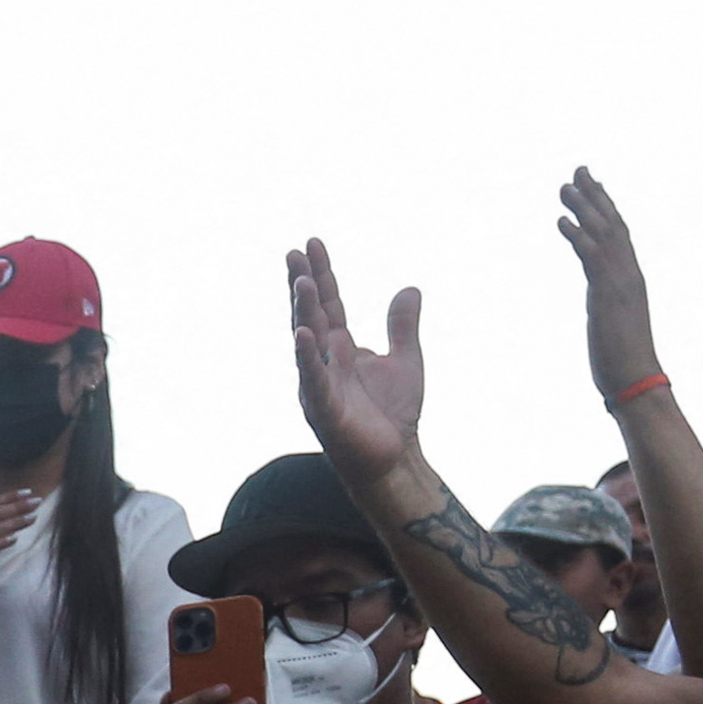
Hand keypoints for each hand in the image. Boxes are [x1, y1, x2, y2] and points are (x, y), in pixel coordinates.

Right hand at [287, 240, 426, 482]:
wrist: (395, 460)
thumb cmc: (394, 415)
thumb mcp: (405, 360)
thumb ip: (403, 326)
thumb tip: (409, 288)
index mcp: (341, 349)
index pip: (329, 303)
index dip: (322, 273)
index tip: (312, 243)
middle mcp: (325, 362)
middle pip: (311, 314)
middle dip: (302, 284)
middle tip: (293, 252)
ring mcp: (320, 384)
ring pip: (308, 341)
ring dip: (303, 311)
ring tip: (300, 281)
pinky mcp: (324, 409)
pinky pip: (313, 379)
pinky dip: (306, 356)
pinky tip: (302, 333)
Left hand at [556, 168, 660, 398]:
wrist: (635, 382)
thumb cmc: (623, 362)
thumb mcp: (614, 325)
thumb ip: (609, 307)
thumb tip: (604, 308)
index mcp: (631, 280)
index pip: (620, 235)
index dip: (606, 208)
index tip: (593, 187)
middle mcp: (629, 274)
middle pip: (612, 225)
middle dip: (595, 196)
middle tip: (578, 171)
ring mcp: (620, 282)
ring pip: (602, 235)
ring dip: (582, 208)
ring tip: (564, 187)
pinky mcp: (607, 295)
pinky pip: (591, 257)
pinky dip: (577, 236)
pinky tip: (561, 221)